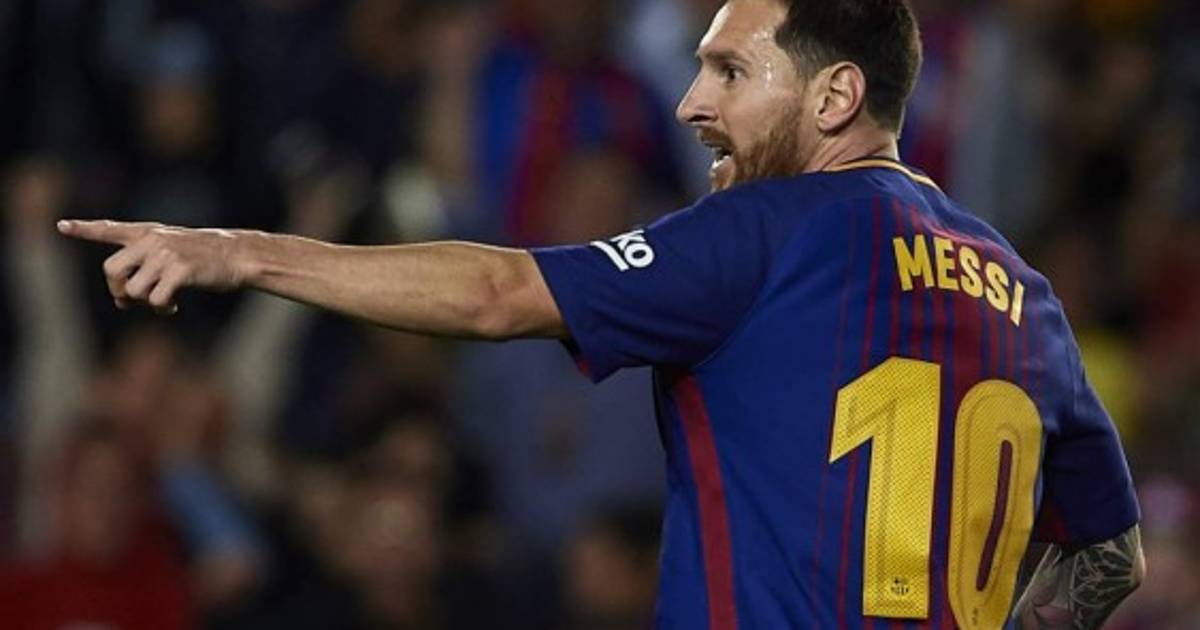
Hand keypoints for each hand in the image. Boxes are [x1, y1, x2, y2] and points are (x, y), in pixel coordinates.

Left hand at [58, 220, 246, 312]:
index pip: (110, 229)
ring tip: (163, 302)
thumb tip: (123, 300)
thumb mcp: (175, 252)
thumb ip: (146, 267)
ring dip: (145, 303)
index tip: (61, 226)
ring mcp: (165, 254)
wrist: (240, 255)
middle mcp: (152, 240)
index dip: (85, 229)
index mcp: (149, 233)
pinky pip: (156, 299)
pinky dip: (162, 308)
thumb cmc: (208, 259)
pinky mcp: (180, 270)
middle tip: (133, 301)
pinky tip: (173, 307)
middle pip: (111, 270)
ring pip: (133, 290)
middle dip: (117, 290)